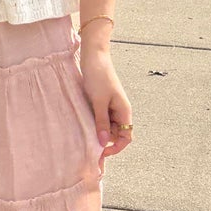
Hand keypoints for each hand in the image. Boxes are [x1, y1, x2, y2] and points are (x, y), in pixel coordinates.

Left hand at [78, 35, 132, 163]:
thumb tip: (103, 143)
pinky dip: (94, 122)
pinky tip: (84, 122)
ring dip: (98, 131)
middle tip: (87, 145)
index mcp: (124, 111)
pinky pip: (100, 118)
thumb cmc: (98, 76)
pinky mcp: (102, 102)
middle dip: (104, 141)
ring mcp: (111, 107)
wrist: (93, 56)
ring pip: (107, 127)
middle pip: (116, 134)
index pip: (126, 138)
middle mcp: (120, 111)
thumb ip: (101, 122)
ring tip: (84, 131)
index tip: (101, 153)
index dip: (116, 148)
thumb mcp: (98, 101)